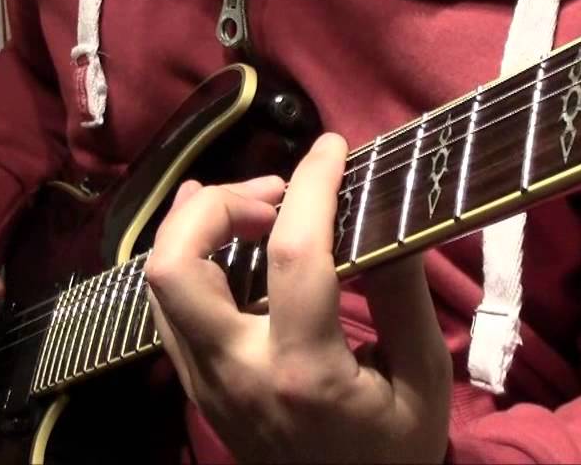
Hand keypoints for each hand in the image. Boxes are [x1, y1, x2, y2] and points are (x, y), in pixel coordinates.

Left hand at [145, 134, 452, 462]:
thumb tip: (386, 218)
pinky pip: (167, 307)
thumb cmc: (394, 454)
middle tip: (278, 193)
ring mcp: (205, 382)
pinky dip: (190, 257)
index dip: (313, 183)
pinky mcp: (195, 386)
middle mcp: (235, 373)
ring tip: (254, 205)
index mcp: (304, 371)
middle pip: (176, 264)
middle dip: (218, 203)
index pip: (292, 251)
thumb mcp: (423, 382)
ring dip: (197, 225)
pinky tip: (231, 243)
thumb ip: (403, 298)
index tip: (333, 146)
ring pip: (156, 282)